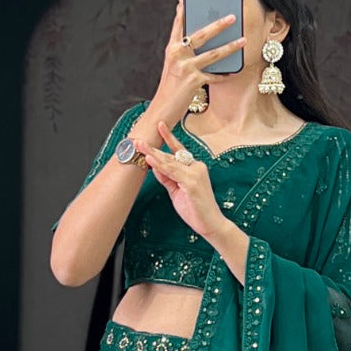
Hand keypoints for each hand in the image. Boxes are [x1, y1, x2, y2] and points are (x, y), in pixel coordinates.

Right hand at [139, 0, 245, 139]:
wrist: (161, 111)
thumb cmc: (169, 89)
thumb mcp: (172, 66)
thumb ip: (183, 52)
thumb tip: (198, 40)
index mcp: (171, 48)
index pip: (179, 23)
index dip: (184, 8)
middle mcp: (177, 54)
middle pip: (201, 34)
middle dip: (218, 24)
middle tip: (232, 16)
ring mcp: (185, 67)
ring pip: (213, 54)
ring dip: (230, 46)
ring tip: (243, 39)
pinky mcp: (194, 81)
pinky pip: (215, 76)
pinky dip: (226, 74)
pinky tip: (236, 69)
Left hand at [141, 120, 231, 241]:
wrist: (211, 224)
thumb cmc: (196, 210)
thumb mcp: (177, 191)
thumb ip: (167, 178)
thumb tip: (155, 166)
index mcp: (194, 168)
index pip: (179, 151)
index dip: (169, 138)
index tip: (160, 126)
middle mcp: (196, 167)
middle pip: (171, 155)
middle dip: (153, 147)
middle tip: (139, 140)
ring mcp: (195, 174)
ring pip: (170, 162)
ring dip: (153, 153)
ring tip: (140, 146)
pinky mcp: (192, 183)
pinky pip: (173, 172)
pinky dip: (160, 165)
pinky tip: (151, 159)